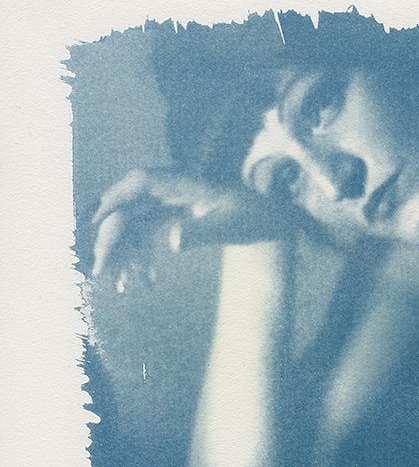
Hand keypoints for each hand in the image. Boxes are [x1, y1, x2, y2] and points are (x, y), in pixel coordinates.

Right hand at [91, 167, 316, 290]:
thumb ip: (202, 231)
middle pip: (131, 207)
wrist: (273, 220)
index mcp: (183, 182)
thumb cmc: (255, 218)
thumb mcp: (231, 225)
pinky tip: (149, 281)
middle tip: (103, 268)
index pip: (140, 182)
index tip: (98, 220)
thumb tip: (172, 240)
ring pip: (136, 223)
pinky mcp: (176, 216)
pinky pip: (149, 233)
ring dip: (126, 252)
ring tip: (123, 284)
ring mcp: (172, 202)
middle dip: (114, 237)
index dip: (115, 198)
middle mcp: (173, 189)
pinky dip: (144, 255)